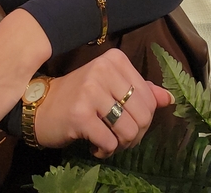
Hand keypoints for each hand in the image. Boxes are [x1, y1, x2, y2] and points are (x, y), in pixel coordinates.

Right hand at [34, 49, 173, 157]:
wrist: (42, 106)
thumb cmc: (81, 97)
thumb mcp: (111, 87)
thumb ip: (141, 90)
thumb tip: (169, 99)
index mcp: (115, 60)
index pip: (150, 98)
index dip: (144, 119)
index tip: (127, 121)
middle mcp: (104, 70)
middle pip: (143, 115)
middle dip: (134, 135)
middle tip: (118, 136)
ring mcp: (91, 90)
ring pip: (129, 131)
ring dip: (120, 145)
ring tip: (107, 140)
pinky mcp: (80, 114)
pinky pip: (110, 142)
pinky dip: (105, 150)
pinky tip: (94, 144)